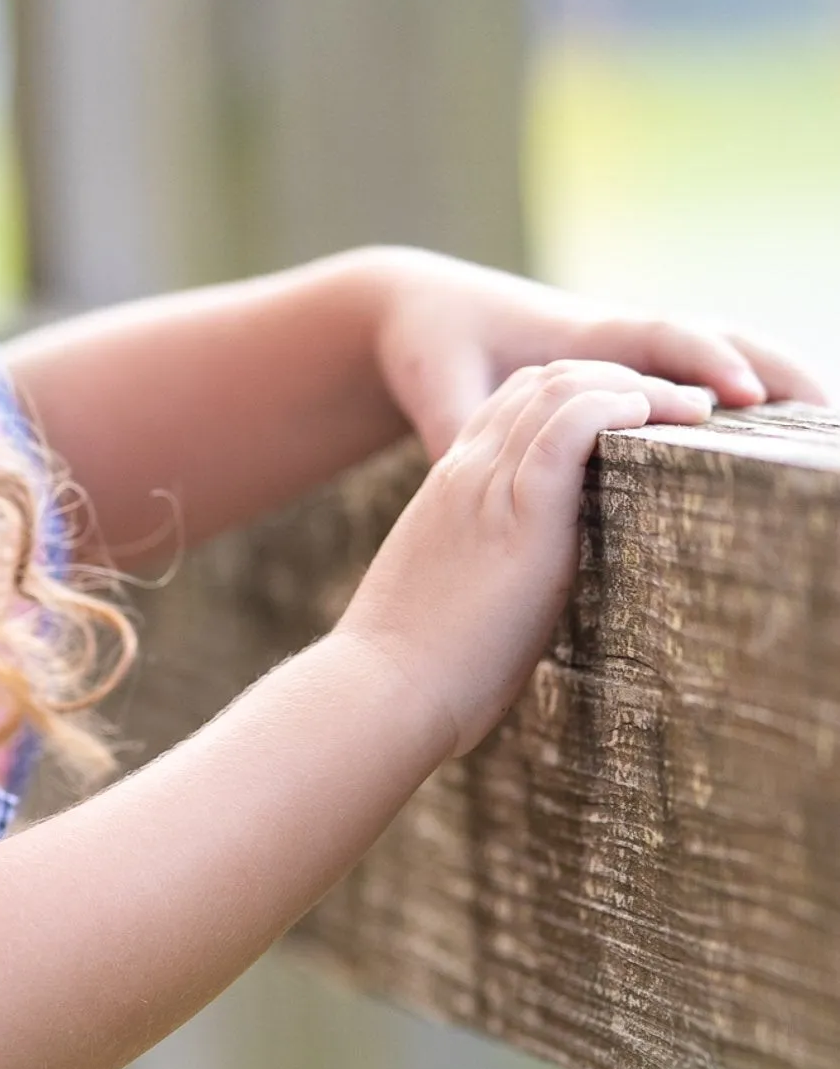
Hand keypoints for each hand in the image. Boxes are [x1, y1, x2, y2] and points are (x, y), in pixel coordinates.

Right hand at [336, 361, 682, 759]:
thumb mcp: (451, 601)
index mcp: (449, 490)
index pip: (513, 403)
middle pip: (544, 380)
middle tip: (678, 405)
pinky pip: (570, 428)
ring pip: (563, 388)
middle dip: (619, 377)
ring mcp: (487, 487)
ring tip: (687, 407)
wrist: (381, 691)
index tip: (636, 416)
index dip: (581, 393)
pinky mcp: (518, 514)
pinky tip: (655, 417)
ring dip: (637, 384)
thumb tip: (527, 603)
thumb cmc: (415, 673)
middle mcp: (466, 473)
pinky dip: (618, 407)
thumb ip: (486, 575)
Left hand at [368, 249, 827, 460]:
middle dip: (770, 367)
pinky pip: (695, 374)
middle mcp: (615, 338)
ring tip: (819, 422)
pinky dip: (739, 393)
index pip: (658, 339)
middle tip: (823, 410)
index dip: (702, 362)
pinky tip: (769, 435)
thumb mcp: (441, 391)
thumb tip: (485, 479)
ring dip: (769, 379)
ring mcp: (626, 353)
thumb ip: (464, 430)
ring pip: (714, 353)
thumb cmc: (435, 349)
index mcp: (578, 337)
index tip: (738, 396)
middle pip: (713, 337)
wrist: (424, 315)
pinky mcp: (625, 371)